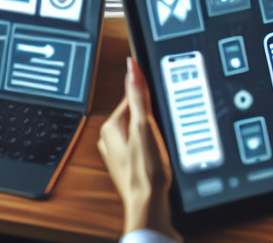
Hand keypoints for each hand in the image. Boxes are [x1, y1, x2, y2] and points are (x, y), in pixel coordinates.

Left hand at [98, 58, 179, 240]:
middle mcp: (110, 140)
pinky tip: (160, 154)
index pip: (130, 97)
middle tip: (162, 126)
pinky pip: (142, 146)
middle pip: (136, 114)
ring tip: (162, 142)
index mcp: (110, 126)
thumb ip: (137, 94)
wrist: (149, 206)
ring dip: (153, 132)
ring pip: (140, 131)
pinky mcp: (131, 165)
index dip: (148, 97)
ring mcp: (120, 154)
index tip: (159, 101)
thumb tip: (132, 66)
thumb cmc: (145, 171)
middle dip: (151, 116)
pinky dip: (152, 146)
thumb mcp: (144, 125)